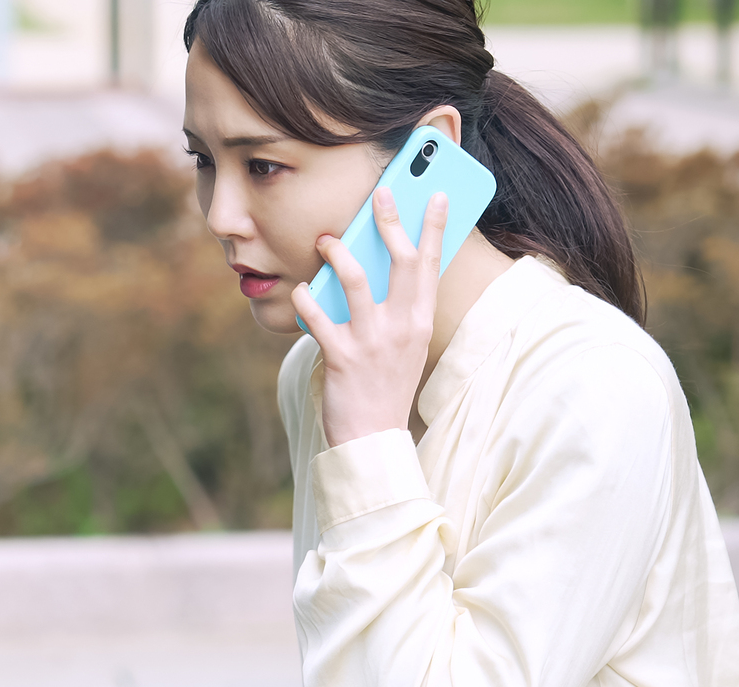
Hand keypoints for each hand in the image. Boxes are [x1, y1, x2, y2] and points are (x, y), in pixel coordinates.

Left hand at [290, 188, 448, 447]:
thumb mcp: (404, 346)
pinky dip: (305, 298)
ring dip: (339, 253)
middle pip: (402, 262)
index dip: (435, 227)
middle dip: (392, 221)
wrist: (372, 439)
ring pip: (356, 280)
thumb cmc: (384, 386)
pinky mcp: (341, 357)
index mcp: (420, 323)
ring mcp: (372, 342)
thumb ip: (398, 308)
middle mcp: (402, 328)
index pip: (432, 265)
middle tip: (380, 193)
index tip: (438, 194)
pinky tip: (300, 291)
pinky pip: (318, 315)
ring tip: (326, 240)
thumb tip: (378, 263)